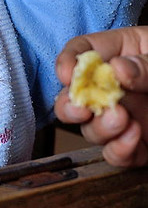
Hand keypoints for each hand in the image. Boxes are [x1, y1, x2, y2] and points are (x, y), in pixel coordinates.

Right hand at [55, 27, 147, 166]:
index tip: (67, 73)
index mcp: (125, 53)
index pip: (83, 52)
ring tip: (120, 120)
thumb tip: (118, 69)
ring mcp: (126, 118)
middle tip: (81, 108)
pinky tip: (132, 140)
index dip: (68, 61)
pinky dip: (119, 152)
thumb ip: (147, 63)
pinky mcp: (140, 147)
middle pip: (75, 97)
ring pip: (90, 129)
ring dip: (98, 128)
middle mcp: (117, 88)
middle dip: (69, 105)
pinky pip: (116, 155)